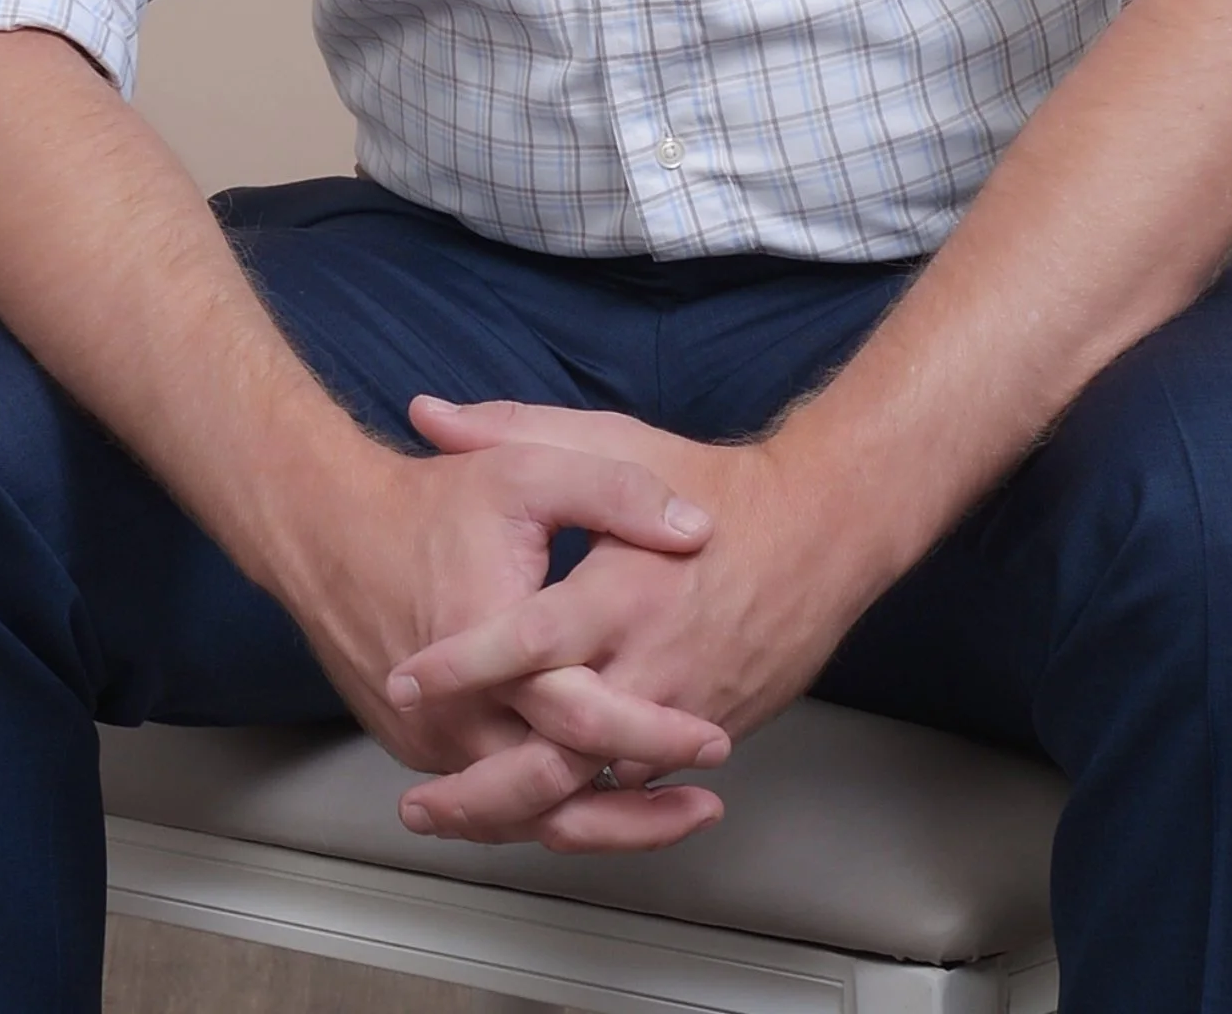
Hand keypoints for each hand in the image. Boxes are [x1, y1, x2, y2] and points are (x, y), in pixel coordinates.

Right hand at [266, 422, 735, 848]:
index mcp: (492, 649)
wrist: (324, 527)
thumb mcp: (528, 469)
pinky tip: (594, 804)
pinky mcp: (423, 751)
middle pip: (559, 796)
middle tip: (706, 799)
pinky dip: (549, 812)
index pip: (584, 720)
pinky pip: (494, 806)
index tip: (710, 739)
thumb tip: (694, 530)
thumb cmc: (428, 502)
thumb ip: (616, 493)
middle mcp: (458, 715)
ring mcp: (435, 743)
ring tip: (666, 820)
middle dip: (639, 810)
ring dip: (600, 828)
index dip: (655, 733)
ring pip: (527, 818)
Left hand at [383, 398, 870, 850]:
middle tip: (421, 804)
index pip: (530, 641)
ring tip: (461, 818)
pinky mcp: (715, 730)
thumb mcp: (614, 442)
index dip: (463, 666)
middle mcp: (654, 660)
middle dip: (485, 786)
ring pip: (601, 781)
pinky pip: (645, 780)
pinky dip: (596, 799)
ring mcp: (688, 706)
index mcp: (622, 590)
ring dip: (534, 807)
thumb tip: (427, 412)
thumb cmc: (715, 483)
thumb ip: (515, 428)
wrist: (824, 528)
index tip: (407, 680)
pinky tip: (544, 805)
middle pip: (560, 745)